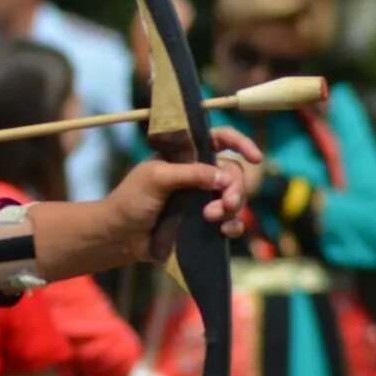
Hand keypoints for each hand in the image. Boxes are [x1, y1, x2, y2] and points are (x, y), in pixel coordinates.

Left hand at [103, 126, 263, 261]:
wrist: (119, 236)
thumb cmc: (130, 201)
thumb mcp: (156, 178)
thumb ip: (190, 174)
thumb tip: (225, 178)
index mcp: (185, 157)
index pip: (219, 140)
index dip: (240, 143)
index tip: (255, 157)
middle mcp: (198, 175)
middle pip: (233, 172)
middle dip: (235, 187)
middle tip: (224, 203)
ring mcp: (202, 200)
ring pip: (235, 198)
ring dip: (231, 207)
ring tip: (211, 217)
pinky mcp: (204, 224)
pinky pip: (231, 222)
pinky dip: (234, 226)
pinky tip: (225, 231)